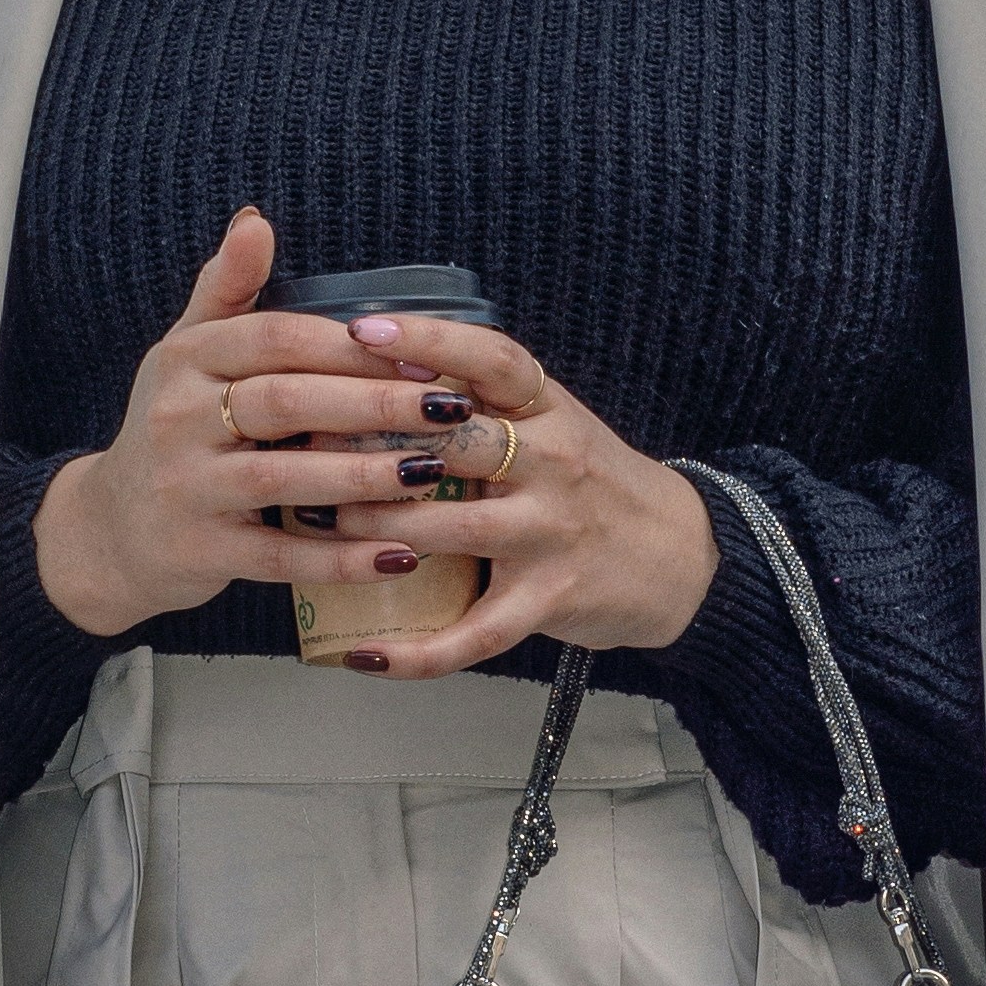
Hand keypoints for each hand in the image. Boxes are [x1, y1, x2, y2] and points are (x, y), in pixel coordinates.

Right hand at [32, 210, 560, 638]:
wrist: (112, 531)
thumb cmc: (173, 429)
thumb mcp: (185, 354)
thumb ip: (227, 291)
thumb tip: (256, 218)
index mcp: (186, 359)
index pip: (276, 339)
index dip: (351, 347)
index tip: (425, 356)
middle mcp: (178, 419)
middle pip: (288, 401)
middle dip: (376, 404)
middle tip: (451, 409)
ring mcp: (186, 489)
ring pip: (285, 476)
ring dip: (366, 475)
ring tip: (435, 472)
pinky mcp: (200, 552)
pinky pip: (280, 556)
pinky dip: (342, 558)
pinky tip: (401, 555)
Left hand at [323, 306, 719, 674]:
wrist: (682, 556)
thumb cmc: (595, 484)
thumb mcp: (555, 422)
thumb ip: (486, 399)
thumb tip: (380, 363)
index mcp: (549, 410)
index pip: (493, 359)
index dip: (430, 339)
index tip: (363, 329)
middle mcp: (553, 464)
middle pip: (456, 442)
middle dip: (374, 444)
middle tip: (303, 441)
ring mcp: (551, 533)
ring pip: (449, 529)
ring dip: (375, 528)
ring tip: (320, 525)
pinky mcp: (549, 599)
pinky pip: (474, 633)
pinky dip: (415, 652)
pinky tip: (362, 656)